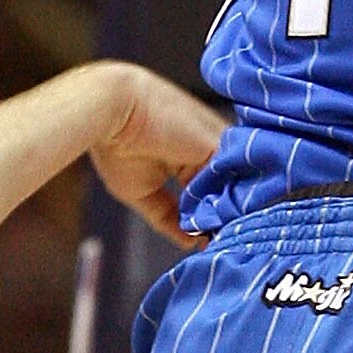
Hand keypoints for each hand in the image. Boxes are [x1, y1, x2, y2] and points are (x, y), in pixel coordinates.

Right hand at [79, 62, 224, 242]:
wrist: (114, 109)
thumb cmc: (117, 146)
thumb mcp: (144, 191)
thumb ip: (169, 217)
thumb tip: (189, 241)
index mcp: (191, 155)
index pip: (214, 190)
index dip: (214, 215)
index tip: (213, 239)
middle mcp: (208, 148)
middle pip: (229, 188)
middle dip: (227, 216)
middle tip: (226, 243)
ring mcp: (217, 144)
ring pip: (237, 184)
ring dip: (230, 211)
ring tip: (222, 236)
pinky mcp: (222, 142)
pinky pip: (237, 177)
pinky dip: (231, 202)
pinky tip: (222, 222)